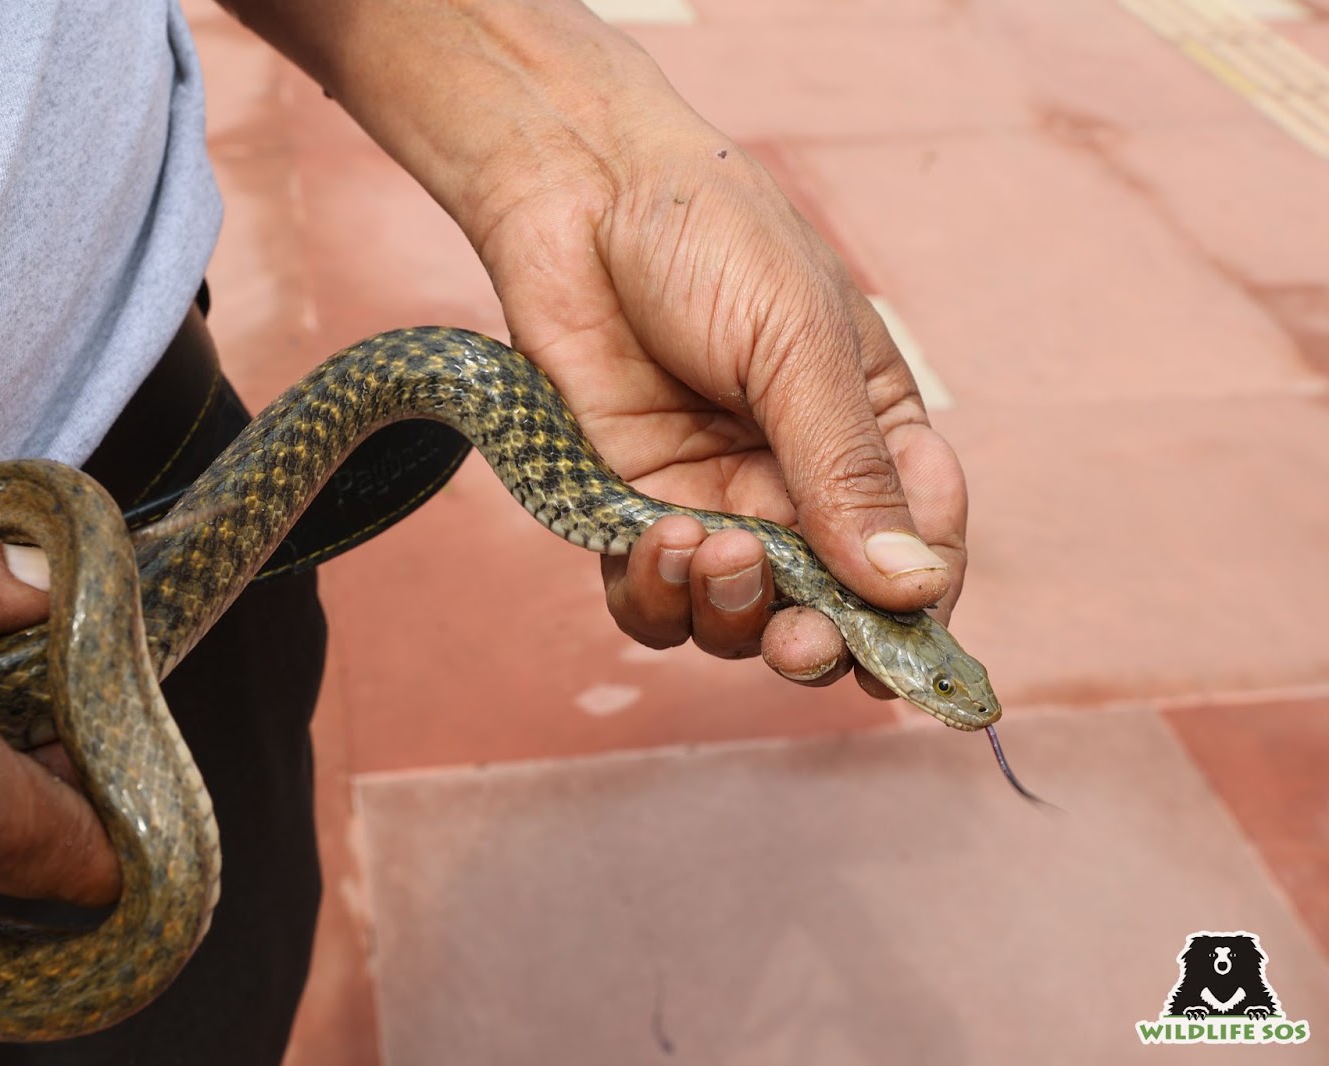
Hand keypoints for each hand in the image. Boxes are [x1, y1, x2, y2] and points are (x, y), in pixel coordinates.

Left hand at [466, 95, 968, 694]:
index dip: (914, 608)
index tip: (896, 642)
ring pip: (737, 621)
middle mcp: (796, 483)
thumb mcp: (801, 345)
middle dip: (818, 641)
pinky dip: (657, 596)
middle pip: (828, 610)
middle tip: (800, 641)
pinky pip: (652, 597)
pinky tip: (656, 542)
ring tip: (710, 550)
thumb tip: (910, 587)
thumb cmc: (710, 239)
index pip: (918, 550)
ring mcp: (713, 500)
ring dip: (731, 616)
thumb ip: (848, 471)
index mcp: (870, 434)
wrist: (581, 194)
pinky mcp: (630, 508)